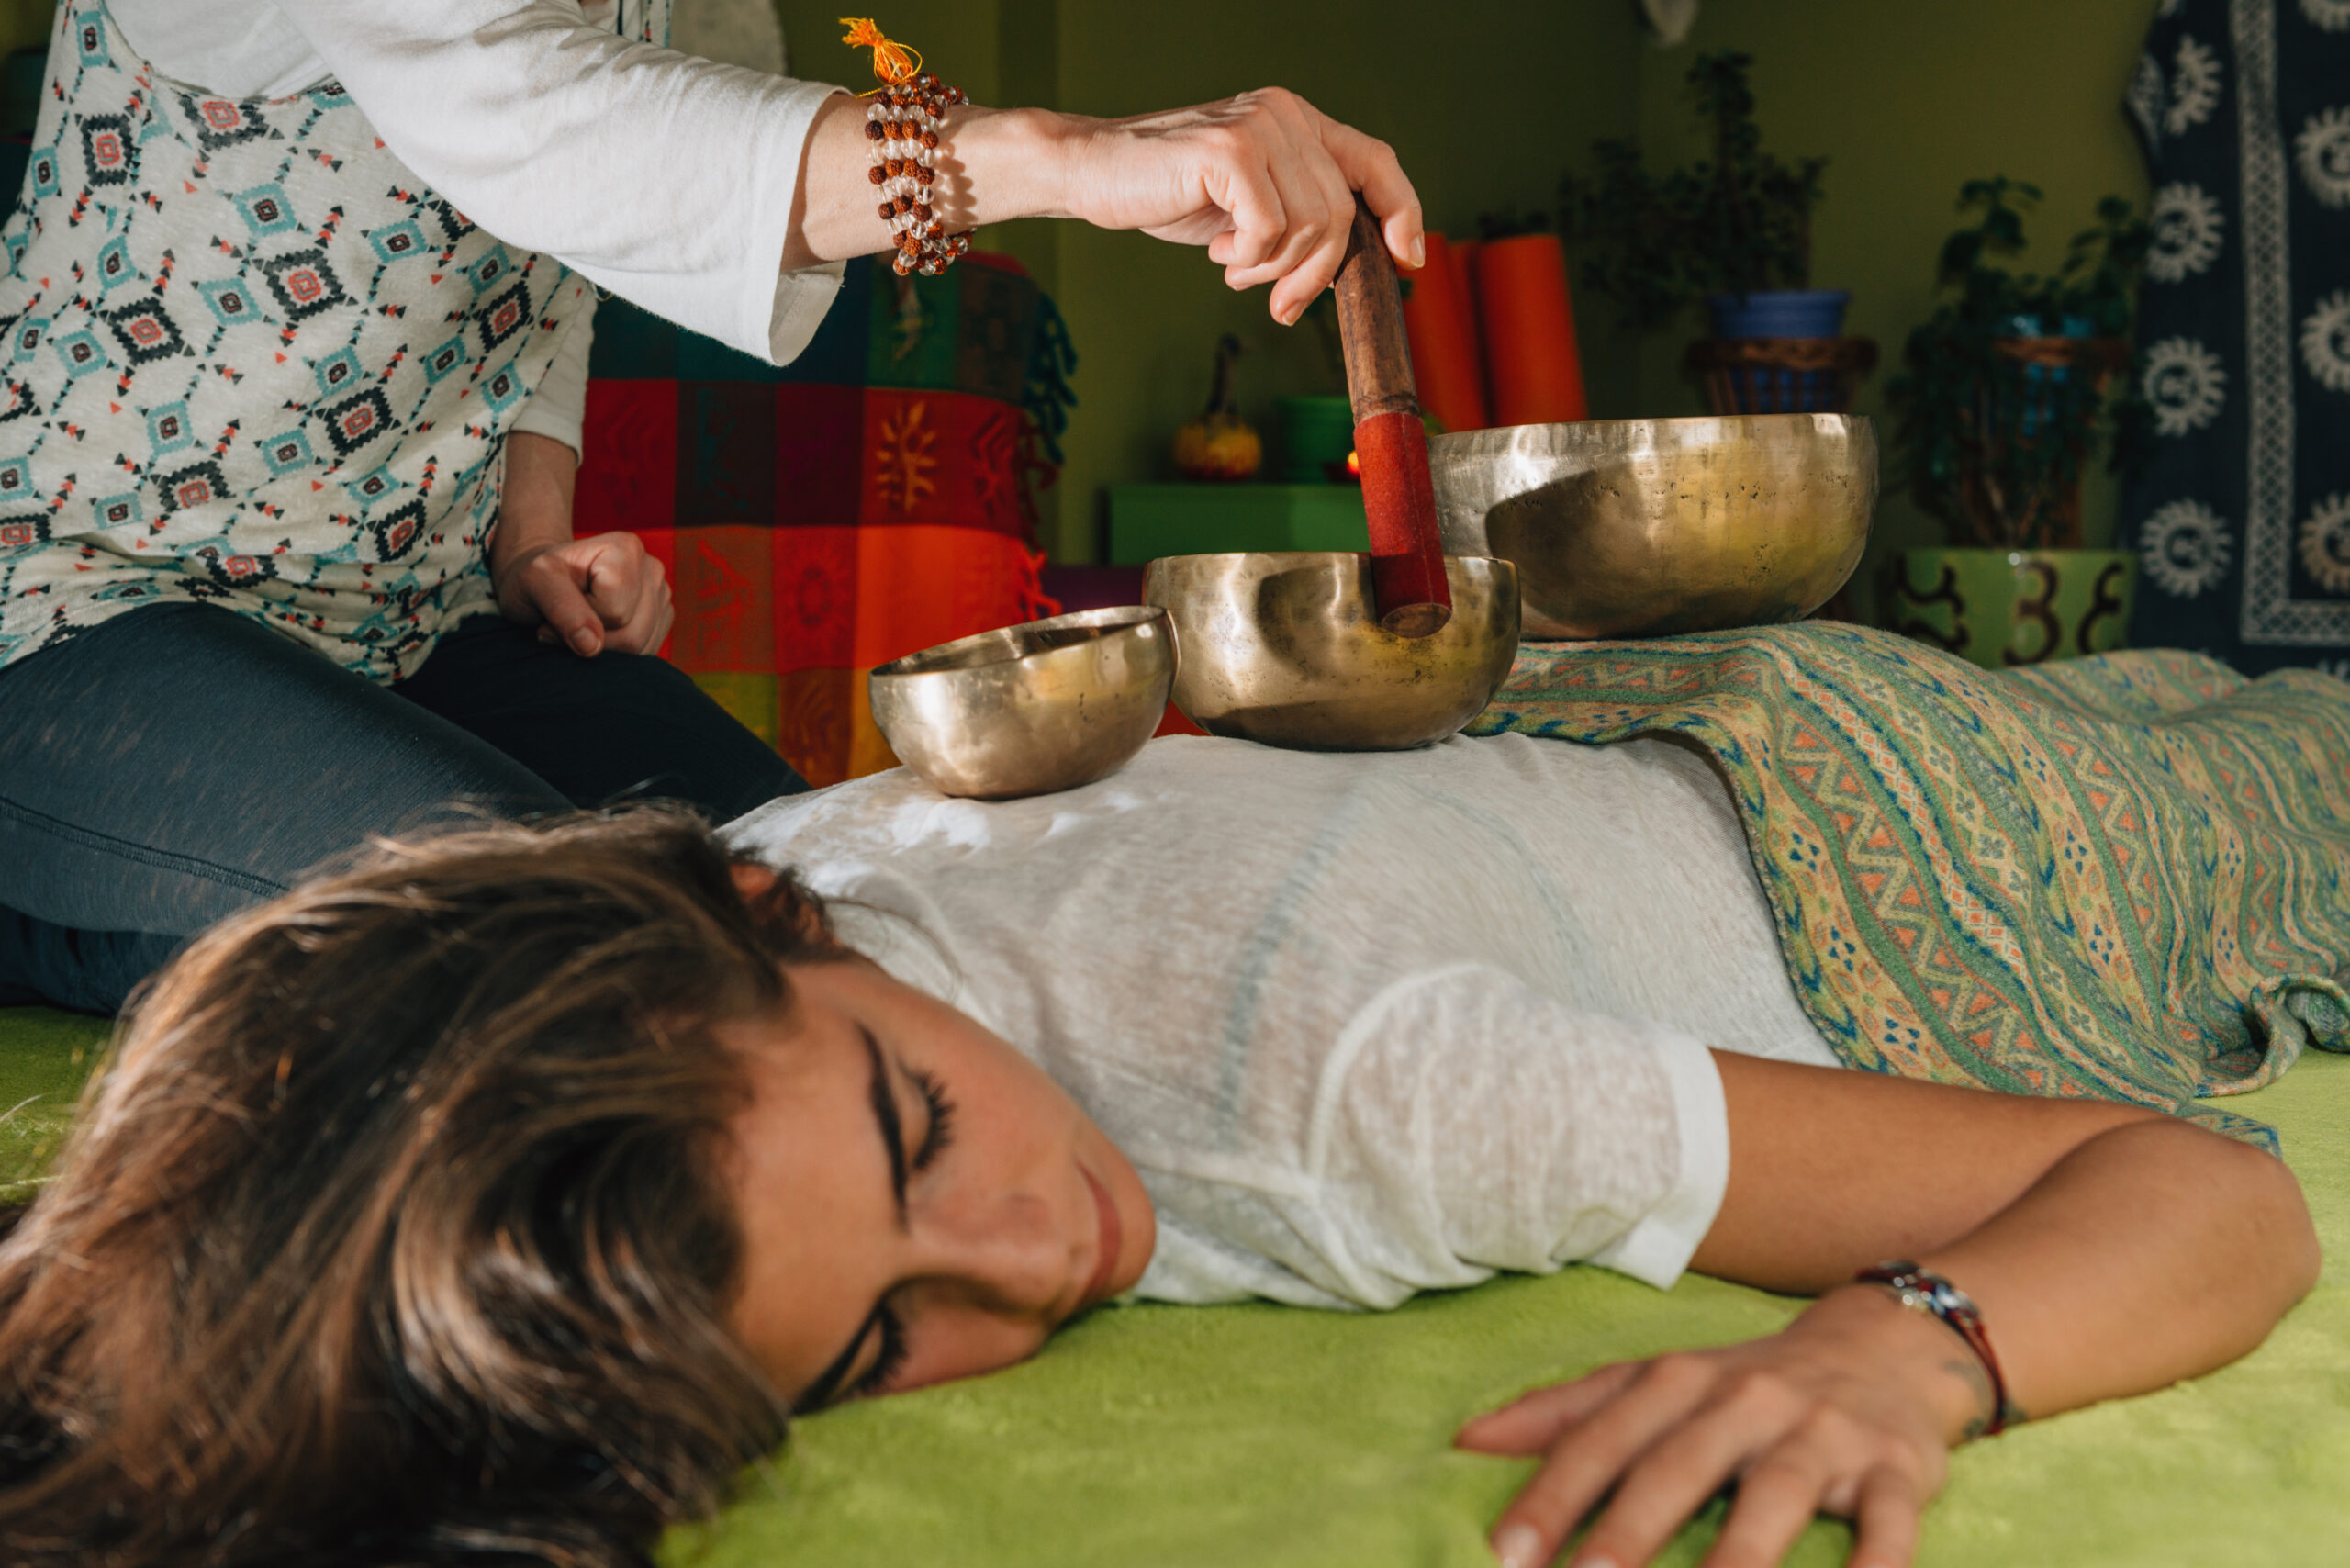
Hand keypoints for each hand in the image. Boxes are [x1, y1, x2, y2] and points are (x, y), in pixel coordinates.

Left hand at [494, 532, 673, 657]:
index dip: (581, 617)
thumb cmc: (536, 577)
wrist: (544, 582)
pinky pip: (646, 653)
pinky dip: (617, 653)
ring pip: (641, 648)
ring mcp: (661, 594)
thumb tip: (592, 646)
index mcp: (626, 548)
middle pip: (633, 634)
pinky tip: (599, 632)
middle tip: (566, 621)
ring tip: (581, 625)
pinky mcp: (662, 617)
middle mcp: (652, 568)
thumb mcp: (535, 582)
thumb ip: (562, 609)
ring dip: (602, 648)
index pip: (615, 611)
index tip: (560, 602)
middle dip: (593, 638)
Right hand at [789, 91, 1423, 326]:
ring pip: (1312, 227)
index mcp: (1297, 121)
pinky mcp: (1230, 153)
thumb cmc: (1169, 191)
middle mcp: (1286, 114)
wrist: (1091, 172)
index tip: (1408, 260)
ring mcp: (1260, 128)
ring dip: (1275, 270)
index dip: (1402, 213)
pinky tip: (1216, 252)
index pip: (1376, 162)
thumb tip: (1348, 263)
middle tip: (1279, 304)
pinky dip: (1247, 258)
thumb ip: (1299, 213)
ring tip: (1235, 268)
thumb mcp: (1249, 204)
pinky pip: (1271, 231)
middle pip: (1342, 216)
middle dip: (1314, 275)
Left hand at [1455, 1288, 1987, 1567]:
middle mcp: (1744, 1401)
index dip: (1551, 1496)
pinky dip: (1877, 1565)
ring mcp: (1821, 1435)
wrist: (1885, 1346)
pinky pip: (1888, 1524)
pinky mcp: (1895, 1469)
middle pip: (1677, 1468)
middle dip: (1627, 1529)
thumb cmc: (1744, 1386)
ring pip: (1776, 1497)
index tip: (1504, 1554)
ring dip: (1739, 1558)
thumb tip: (1464, 1442)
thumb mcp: (1654, 1384)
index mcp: (1676, 1382)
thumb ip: (1565, 1413)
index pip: (1601, 1440)